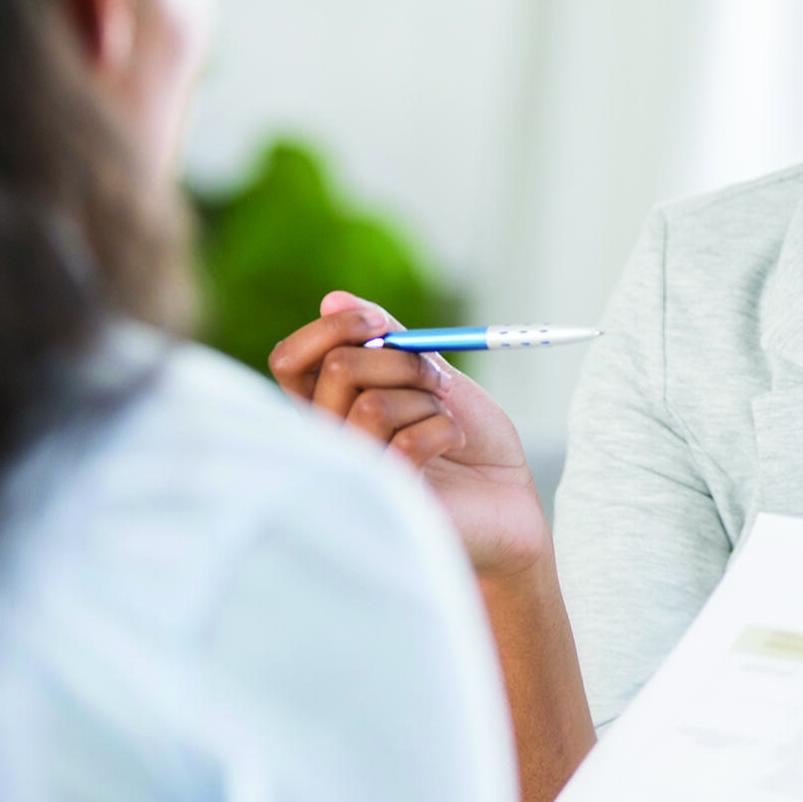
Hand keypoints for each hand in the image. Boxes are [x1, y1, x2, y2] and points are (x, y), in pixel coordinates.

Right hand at [268, 291, 550, 576]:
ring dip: (427, 401)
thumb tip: (332, 299)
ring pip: (372, 405)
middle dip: (402, 358)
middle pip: (336, 369)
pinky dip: (444, 430)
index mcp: (330, 408)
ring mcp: (352, 476)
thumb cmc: (471, 442)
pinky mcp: (384, 502)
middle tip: (438, 379)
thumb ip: (386, 339)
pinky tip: (453, 446)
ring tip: (447, 420)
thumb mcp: (431, 377)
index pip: (289, 361)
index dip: (329, 329)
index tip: (378, 322)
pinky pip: (405, 443)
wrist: (513, 500)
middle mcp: (330, 442)